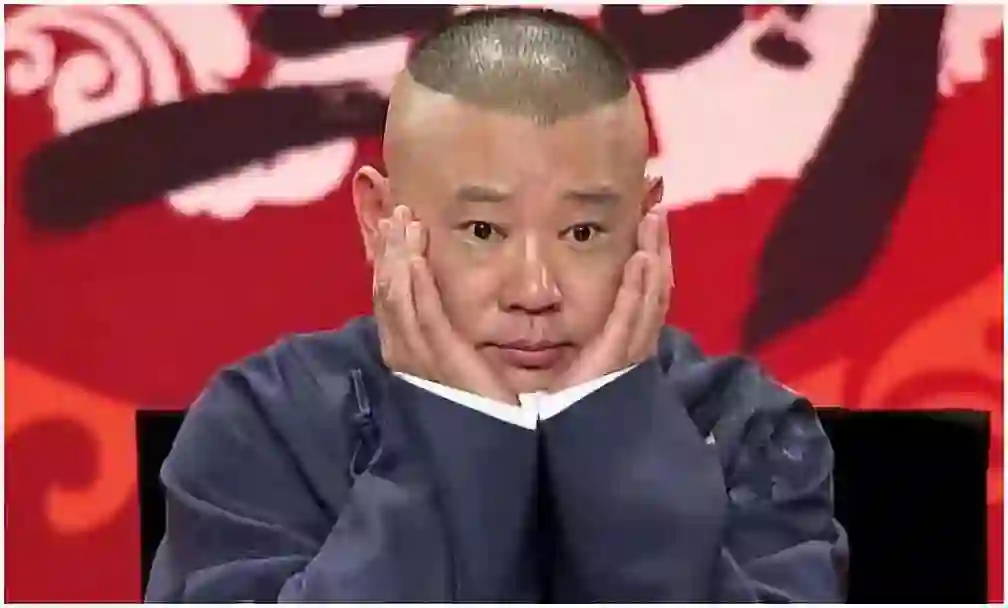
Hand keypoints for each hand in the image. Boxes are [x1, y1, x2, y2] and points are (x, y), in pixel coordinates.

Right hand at [373, 205, 517, 404]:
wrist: (491, 440)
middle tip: (394, 212)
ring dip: (399, 257)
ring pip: (398, 297)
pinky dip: (417, 284)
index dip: (386, 260)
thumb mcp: (454, 358)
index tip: (389, 227)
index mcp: (404, 350)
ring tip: (402, 222)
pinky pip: (424, 316)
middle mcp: (403, 351)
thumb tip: (440, 299)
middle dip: (388, 250)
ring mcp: (419, 356)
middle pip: (386, 291)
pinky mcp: (443, 360)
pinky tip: (417, 258)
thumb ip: (444, 333)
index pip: (387, 297)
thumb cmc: (478, 400)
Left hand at [550, 210, 672, 391]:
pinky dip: (639, 286)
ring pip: (652, 295)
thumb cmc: (557, 399)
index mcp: (625, 342)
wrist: (557, 436)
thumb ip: (569, 332)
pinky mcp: (615, 356)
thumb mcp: (569, 357)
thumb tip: (550, 297)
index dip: (652, 259)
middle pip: (657, 287)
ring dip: (655, 255)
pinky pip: (632, 315)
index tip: (648, 226)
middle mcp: (634, 344)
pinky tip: (642, 258)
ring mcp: (628, 350)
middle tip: (656, 210)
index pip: (646, 293)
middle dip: (659, 248)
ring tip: (653, 220)